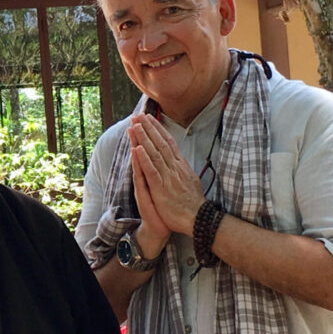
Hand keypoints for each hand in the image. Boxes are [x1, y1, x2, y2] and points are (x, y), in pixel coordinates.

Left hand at [128, 114, 203, 235]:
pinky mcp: (161, 188)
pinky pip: (151, 171)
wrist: (197, 218)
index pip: (168, 142)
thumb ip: (183, 169)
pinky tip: (137, 149)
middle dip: (149, 128)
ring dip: (144, 139)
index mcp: (181, 165)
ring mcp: (168, 177)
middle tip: (138, 116)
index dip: (158, 129)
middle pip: (160, 143)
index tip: (150, 118)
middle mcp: (174, 167)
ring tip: (135, 126)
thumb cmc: (193, 202)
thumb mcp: (190, 179)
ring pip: (154, 154)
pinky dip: (144, 159)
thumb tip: (180, 159)